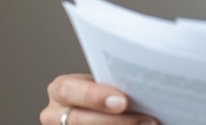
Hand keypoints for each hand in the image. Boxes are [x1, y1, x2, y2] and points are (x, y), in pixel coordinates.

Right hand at [40, 73, 157, 124]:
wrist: (99, 108)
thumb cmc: (104, 94)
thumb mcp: (104, 85)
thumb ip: (116, 85)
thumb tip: (145, 88)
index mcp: (62, 90)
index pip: (68, 90)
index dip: (94, 96)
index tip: (123, 101)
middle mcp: (55, 114)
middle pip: (77, 120)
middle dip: (114, 121)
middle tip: (146, 119)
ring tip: (149, 124)